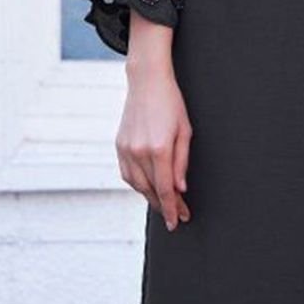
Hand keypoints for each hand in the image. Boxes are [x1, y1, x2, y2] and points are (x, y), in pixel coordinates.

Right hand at [116, 61, 191, 230]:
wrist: (146, 82)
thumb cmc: (171, 104)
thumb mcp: (185, 132)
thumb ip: (182, 163)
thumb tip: (179, 189)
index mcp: (159, 149)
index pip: (165, 189)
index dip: (173, 208)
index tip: (178, 220)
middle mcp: (139, 152)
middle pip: (150, 190)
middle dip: (164, 207)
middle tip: (176, 216)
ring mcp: (126, 149)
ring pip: (137, 185)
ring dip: (150, 198)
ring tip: (164, 205)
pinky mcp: (119, 145)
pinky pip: (127, 174)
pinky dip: (137, 184)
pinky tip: (148, 188)